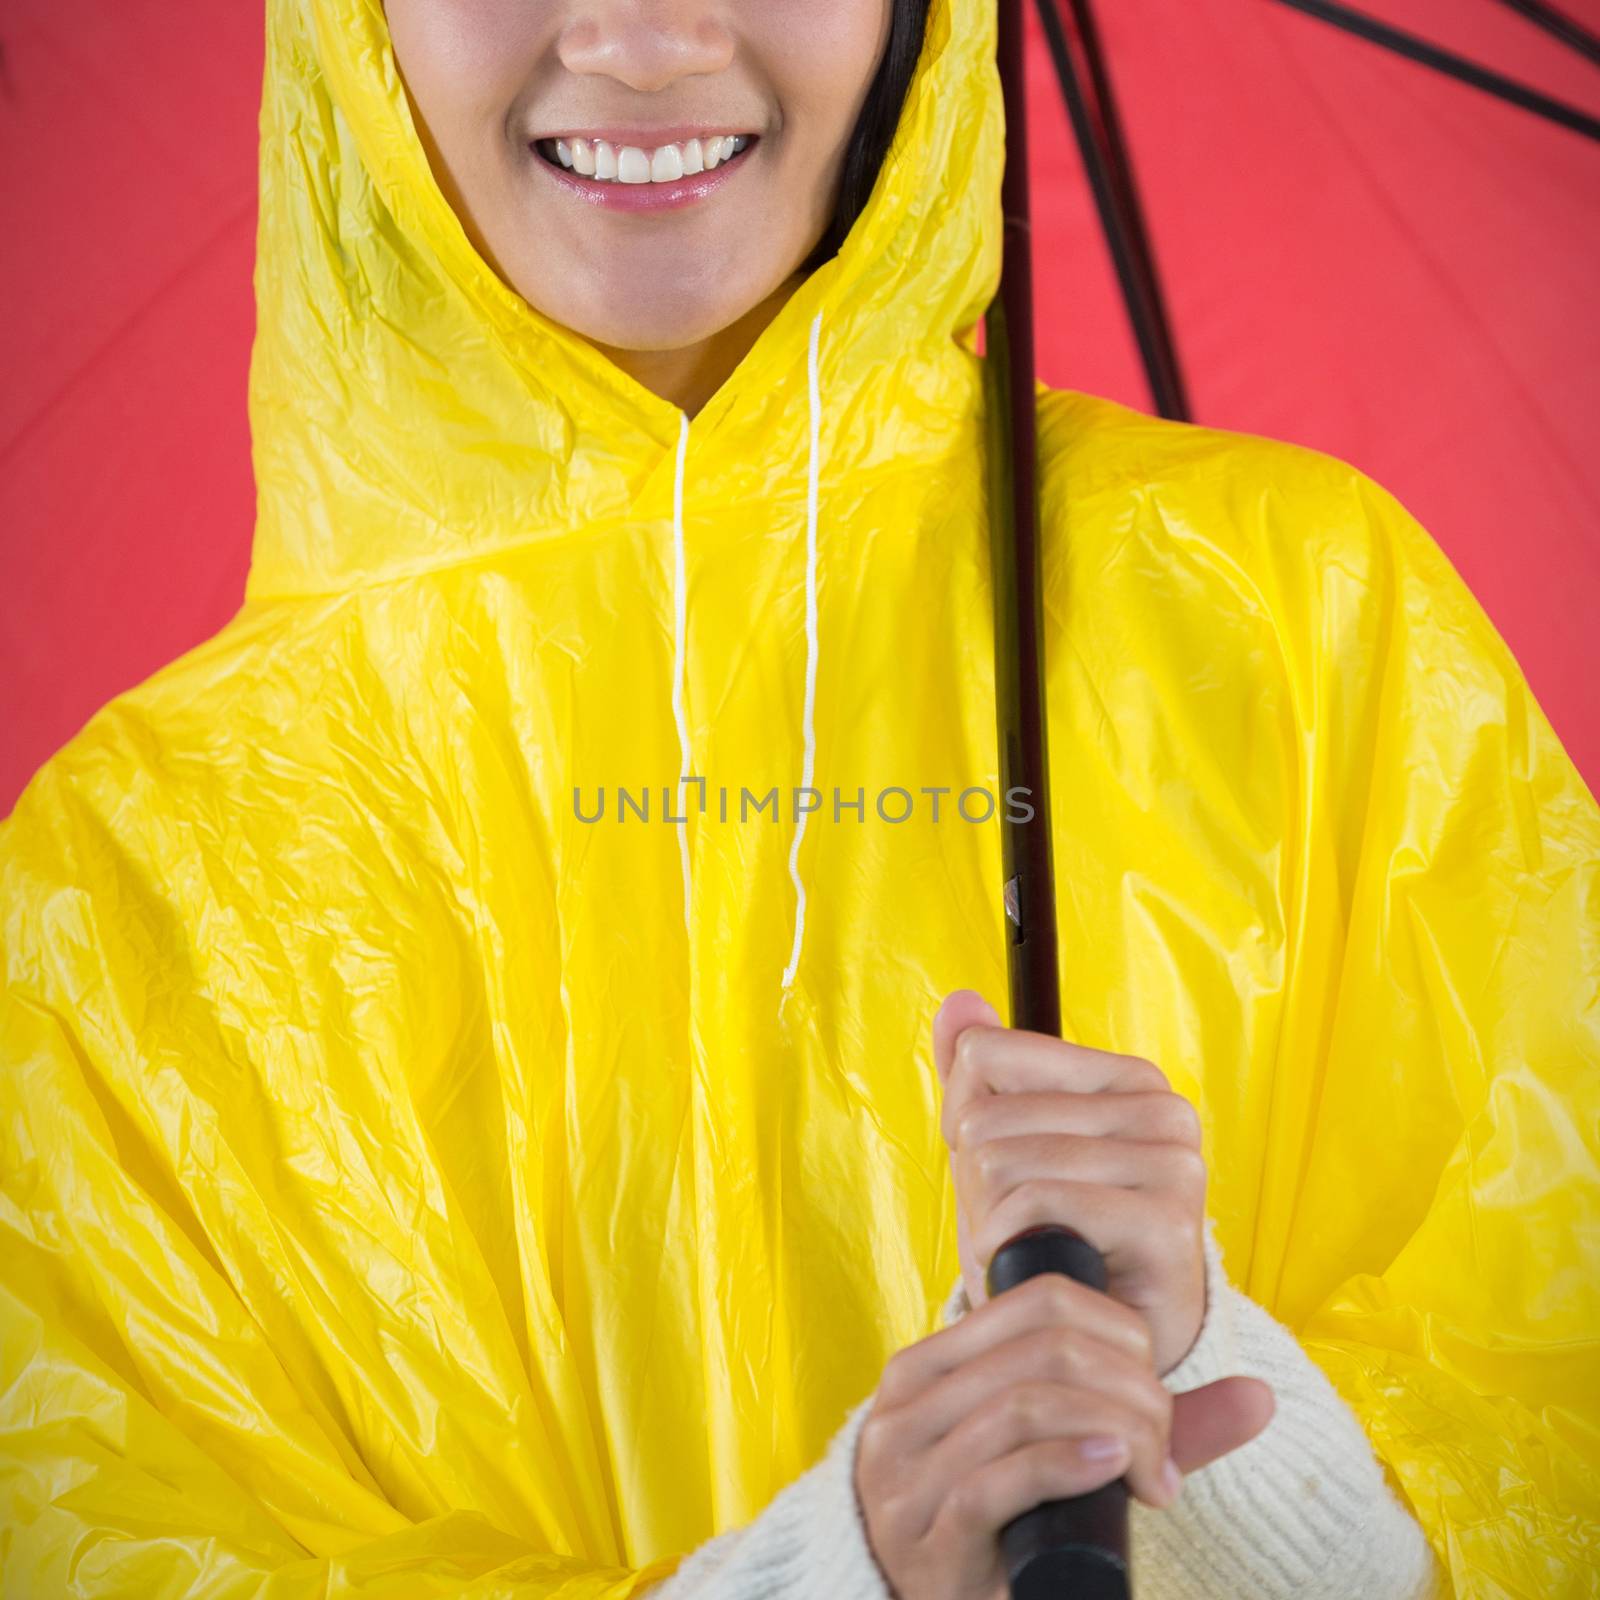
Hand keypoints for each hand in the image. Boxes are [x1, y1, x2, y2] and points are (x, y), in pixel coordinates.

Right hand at [853, 1268, 1275, 1599]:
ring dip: (1113, 1432)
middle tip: (1162, 1453)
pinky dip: (1067, 1465)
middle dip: (1129, 1391)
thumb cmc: (1003, 1529)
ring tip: (1150, 1475)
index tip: (1156, 1397)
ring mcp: (906, 1466)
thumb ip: (1146, 1423)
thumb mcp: (1061, 1455)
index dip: (1119, 1333)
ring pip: (1024, 1405)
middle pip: (1044, 1349)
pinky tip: (1113, 1471)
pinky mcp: (923, 1531)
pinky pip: (998, 1478)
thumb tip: (1262, 1396)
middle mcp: (906, 1401)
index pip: (1039, 1299)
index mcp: (930, 1362)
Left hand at [935, 990, 1208, 1378]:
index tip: (1006, 1173)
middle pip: (985, 1114)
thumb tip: (959, 1002)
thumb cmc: (1054, 1242)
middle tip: (1020, 1228)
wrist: (1108, 1347)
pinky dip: (1010, 1244)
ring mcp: (1173, 1163)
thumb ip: (980, 1074)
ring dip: (989, 1221)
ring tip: (1031, 1250)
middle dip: (976, 1185)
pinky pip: (1034, 1202)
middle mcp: (1162, 1108)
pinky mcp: (1167, 1221)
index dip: (968, 1124)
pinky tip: (1038, 1269)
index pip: (985, 1055)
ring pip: (1001, 1158)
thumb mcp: (1002, 1151)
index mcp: (1127, 1077)